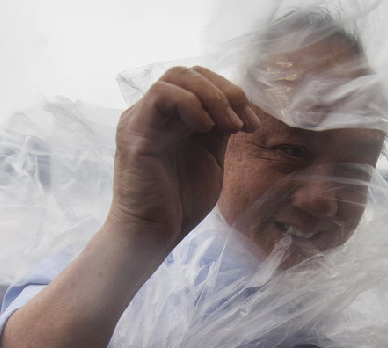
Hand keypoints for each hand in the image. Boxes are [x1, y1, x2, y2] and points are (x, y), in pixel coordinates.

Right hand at [108, 66, 259, 251]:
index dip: (232, 96)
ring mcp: (142, 118)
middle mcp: (155, 113)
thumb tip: (238, 111)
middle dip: (225, 92)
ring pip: (176, 76)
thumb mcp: (210, 160)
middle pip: (191, 73)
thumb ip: (219, 132)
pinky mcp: (135, 131)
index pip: (201, 83)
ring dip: (212, 96)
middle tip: (243, 123)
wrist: (153, 234)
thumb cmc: (179, 205)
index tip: (252, 127)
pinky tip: (206, 128)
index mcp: (173, 119)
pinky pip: (161, 95)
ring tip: (228, 126)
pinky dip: (190, 104)